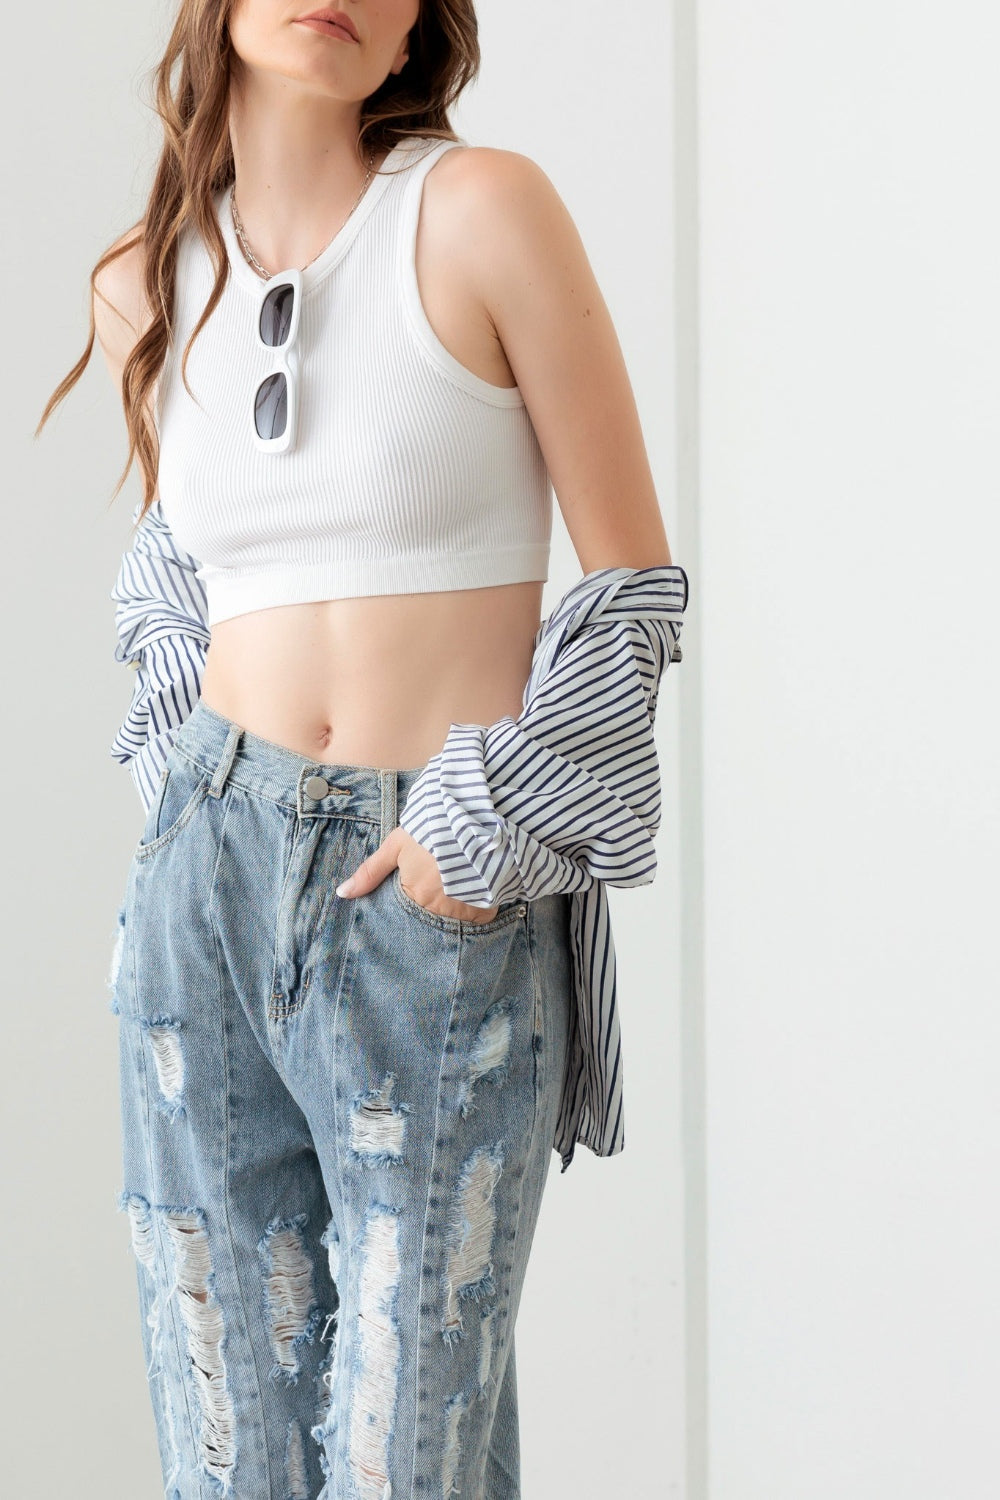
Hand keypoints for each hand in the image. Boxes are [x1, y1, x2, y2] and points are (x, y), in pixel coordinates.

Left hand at [336, 826, 500, 923]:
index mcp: (415, 895)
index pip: (410, 909)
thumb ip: (371, 871)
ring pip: (457, 916)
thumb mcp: (398, 844)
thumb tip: (342, 893)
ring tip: (463, 879)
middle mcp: (437, 910)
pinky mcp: (487, 908)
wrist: (476, 818)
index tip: (426, 883)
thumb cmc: (433, 829)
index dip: (417, 898)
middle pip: (434, 914)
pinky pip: (481, 915)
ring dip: (459, 904)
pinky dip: (480, 905)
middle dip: (438, 903)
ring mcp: (464, 911)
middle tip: (445, 880)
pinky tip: (480, 886)